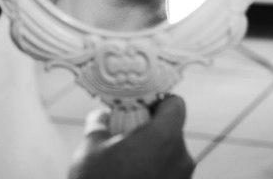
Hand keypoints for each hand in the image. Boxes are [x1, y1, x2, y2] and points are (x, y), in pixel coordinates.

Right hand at [68, 96, 194, 178]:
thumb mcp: (90, 147)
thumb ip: (99, 123)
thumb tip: (102, 116)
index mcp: (164, 137)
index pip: (175, 105)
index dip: (158, 101)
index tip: (138, 108)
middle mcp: (181, 158)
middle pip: (172, 131)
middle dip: (149, 131)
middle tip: (124, 137)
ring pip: (170, 156)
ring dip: (151, 154)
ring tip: (124, 164)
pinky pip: (168, 175)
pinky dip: (153, 173)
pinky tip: (130, 178)